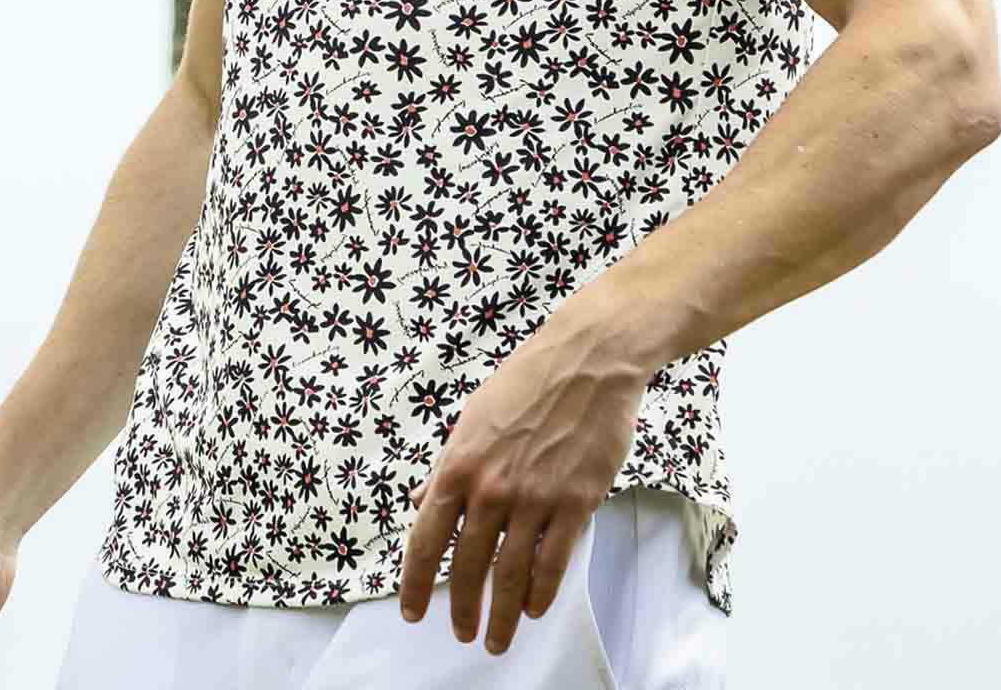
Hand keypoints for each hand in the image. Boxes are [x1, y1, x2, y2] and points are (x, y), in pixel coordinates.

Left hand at [397, 296, 651, 656]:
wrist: (589, 359)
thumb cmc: (528, 381)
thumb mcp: (472, 416)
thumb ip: (446, 465)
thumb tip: (421, 504)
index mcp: (459, 465)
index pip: (425, 540)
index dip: (415, 583)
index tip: (412, 613)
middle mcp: (491, 488)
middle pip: (467, 567)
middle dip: (461, 609)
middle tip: (463, 633)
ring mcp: (534, 498)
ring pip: (511, 576)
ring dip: (503, 617)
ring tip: (498, 640)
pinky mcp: (575, 503)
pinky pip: (552, 563)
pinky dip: (541, 594)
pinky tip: (534, 609)